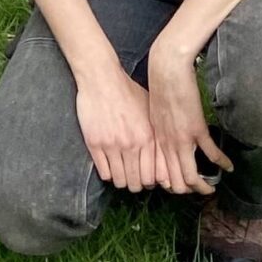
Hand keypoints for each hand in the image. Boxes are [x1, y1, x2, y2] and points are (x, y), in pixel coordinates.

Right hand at [73, 49, 164, 194]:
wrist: (100, 77)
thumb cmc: (126, 91)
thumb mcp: (148, 110)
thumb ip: (156, 133)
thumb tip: (166, 154)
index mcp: (147, 137)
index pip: (152, 176)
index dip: (148, 181)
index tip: (145, 177)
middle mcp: (131, 144)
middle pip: (136, 183)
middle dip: (134, 183)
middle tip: (131, 176)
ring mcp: (112, 145)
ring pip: (119, 181)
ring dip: (120, 179)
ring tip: (119, 171)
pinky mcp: (94, 144)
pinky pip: (103, 173)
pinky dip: (106, 172)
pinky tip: (108, 163)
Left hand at [146, 38, 231, 195]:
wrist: (167, 68)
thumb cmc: (160, 86)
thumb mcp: (155, 114)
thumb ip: (161, 130)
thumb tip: (168, 140)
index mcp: (157, 141)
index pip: (163, 177)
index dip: (174, 185)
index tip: (185, 184)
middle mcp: (167, 145)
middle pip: (176, 183)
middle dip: (190, 190)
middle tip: (202, 188)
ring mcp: (182, 139)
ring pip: (191, 178)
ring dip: (204, 187)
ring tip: (213, 188)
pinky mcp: (197, 129)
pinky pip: (211, 154)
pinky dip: (222, 163)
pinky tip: (229, 166)